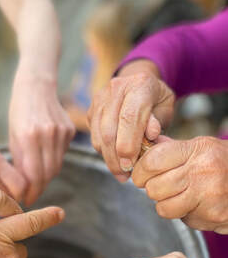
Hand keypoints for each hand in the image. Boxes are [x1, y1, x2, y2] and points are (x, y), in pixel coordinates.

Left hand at [9, 72, 74, 204]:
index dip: (31, 192)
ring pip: (57, 166)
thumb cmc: (19, 112)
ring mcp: (61, 132)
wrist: (36, 86)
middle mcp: (47, 134)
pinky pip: (63, 154)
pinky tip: (45, 156)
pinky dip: (54, 160)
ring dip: (47, 177)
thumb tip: (23, 188)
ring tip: (36, 181)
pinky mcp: (70, 130)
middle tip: (31, 195)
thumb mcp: (13, 137)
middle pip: (49, 174)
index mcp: (29, 136)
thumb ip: (19, 162)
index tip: (26, 201)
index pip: (34, 175)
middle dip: (39, 188)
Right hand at [87, 60, 174, 181]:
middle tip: (125, 175)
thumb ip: (159, 122)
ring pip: (99, 136)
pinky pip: (94, 137)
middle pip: (110, 130)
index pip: (129, 118)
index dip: (129, 145)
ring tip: (120, 172)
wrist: (138, 82)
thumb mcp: (166, 108)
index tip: (131, 165)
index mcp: (139, 84)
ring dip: (109, 159)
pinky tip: (114, 160)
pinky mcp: (91, 110)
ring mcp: (100, 99)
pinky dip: (104, 153)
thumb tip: (151, 136)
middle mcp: (116, 88)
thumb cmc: (156, 100)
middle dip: (116, 158)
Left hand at [132, 136, 227, 232]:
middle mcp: (203, 171)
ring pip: (163, 208)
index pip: (151, 161)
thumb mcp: (201, 147)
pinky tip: (199, 205)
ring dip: (167, 205)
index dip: (139, 171)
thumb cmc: (224, 163)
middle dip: (153, 190)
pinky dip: (186, 215)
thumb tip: (140, 147)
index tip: (140, 176)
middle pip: (153, 189)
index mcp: (197, 150)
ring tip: (182, 197)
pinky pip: (183, 220)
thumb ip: (170, 150)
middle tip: (164, 187)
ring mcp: (209, 195)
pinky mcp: (213, 216)